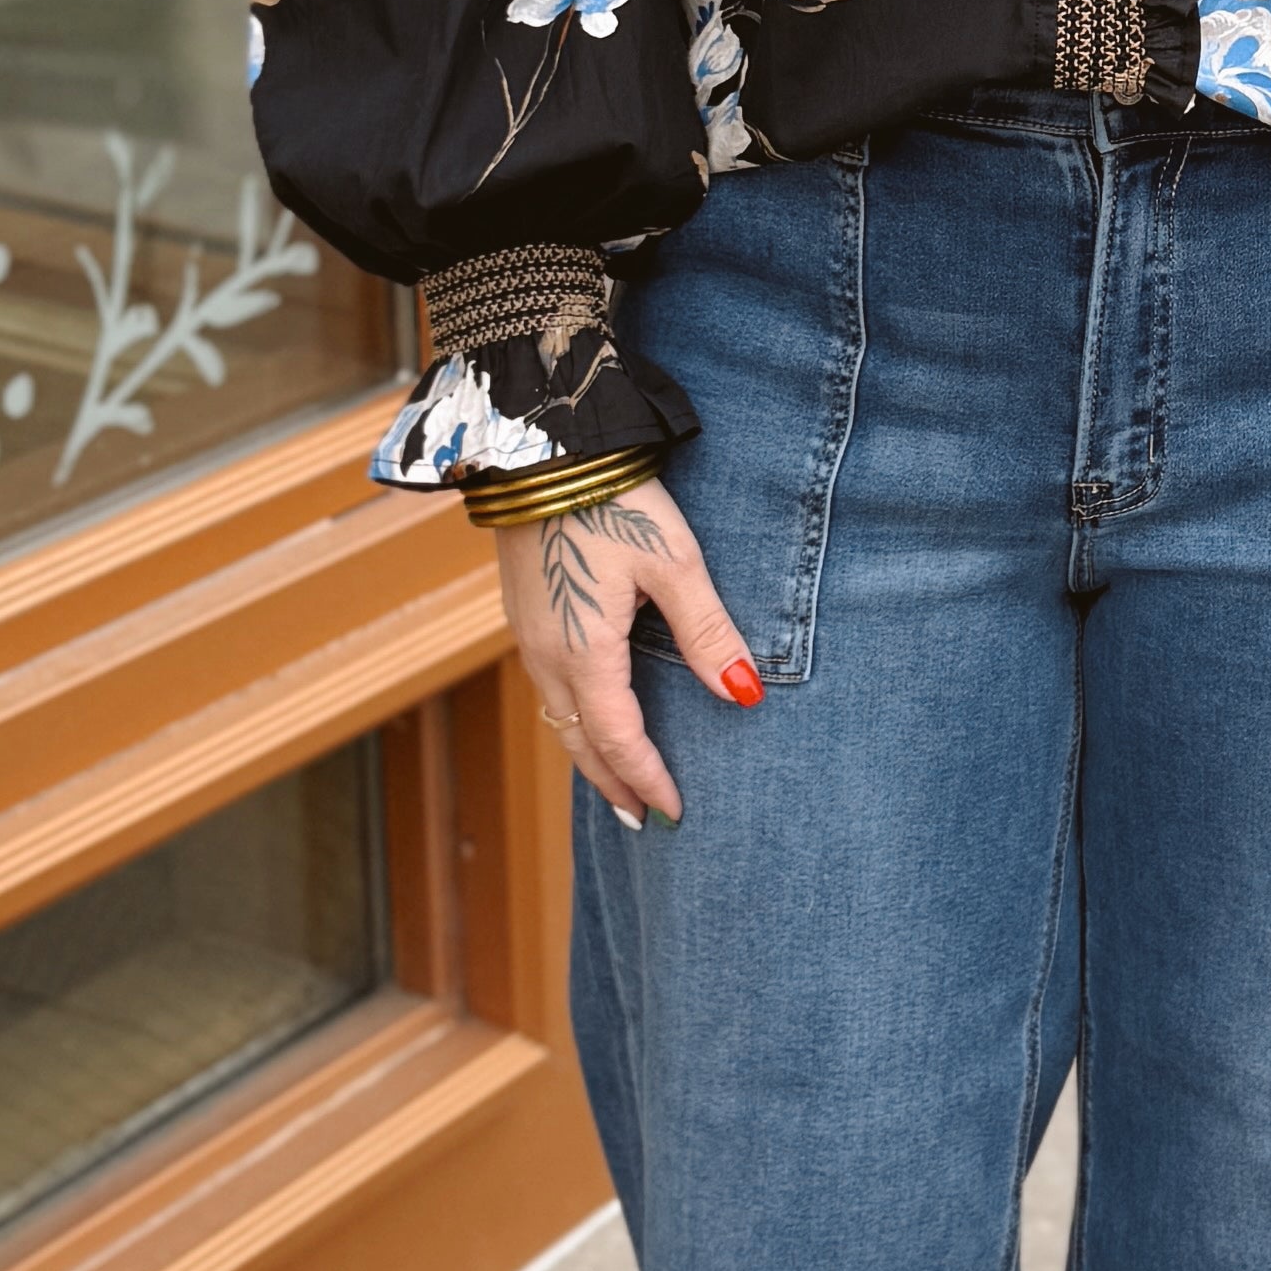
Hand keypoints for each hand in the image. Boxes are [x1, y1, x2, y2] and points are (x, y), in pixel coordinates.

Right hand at [498, 471, 762, 825]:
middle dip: (613, 785)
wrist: (540, 448)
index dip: (647, 781)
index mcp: (585, 653)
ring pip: (559, 719)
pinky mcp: (524, 614)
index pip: (619, 740)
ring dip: (590, 755)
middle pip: (580, 743)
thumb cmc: (612, 500)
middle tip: (644, 822)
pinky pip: (548, 689)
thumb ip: (708, 633)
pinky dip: (573, 721)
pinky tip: (591, 717)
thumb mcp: (675, 565)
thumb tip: (745, 695)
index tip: (674, 814)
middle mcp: (548, 656)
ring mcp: (529, 636)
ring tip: (620, 784)